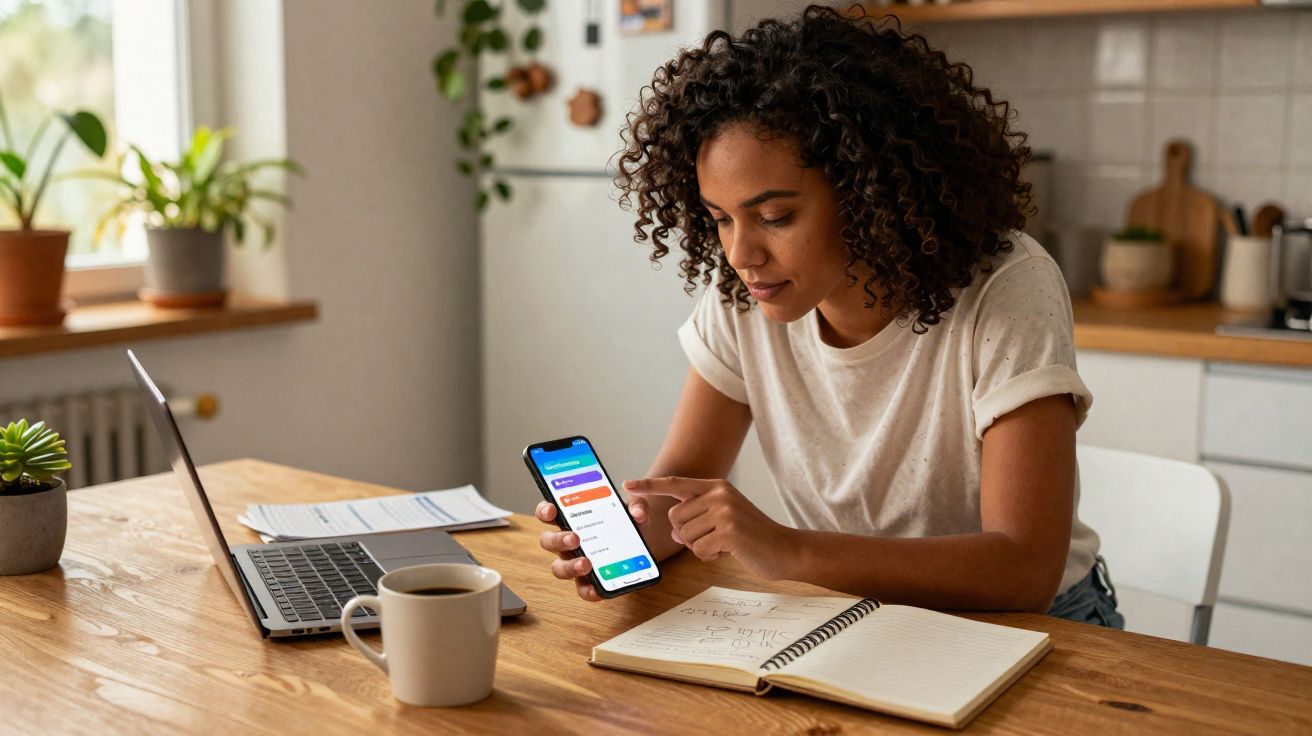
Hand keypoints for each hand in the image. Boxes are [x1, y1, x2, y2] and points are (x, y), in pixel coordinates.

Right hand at [534, 497, 653, 601]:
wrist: (647, 542)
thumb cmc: (628, 521)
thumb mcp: (634, 508)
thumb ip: (637, 505)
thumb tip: (638, 513)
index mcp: (572, 518)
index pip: (549, 512)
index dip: (545, 510)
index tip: (552, 510)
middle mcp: (569, 541)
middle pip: (548, 541)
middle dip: (558, 540)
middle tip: (574, 538)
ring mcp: (576, 561)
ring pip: (559, 567)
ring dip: (569, 566)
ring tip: (586, 564)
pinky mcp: (589, 581)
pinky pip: (582, 589)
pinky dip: (588, 590)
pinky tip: (597, 589)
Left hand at [624, 477, 795, 580]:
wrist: (785, 549)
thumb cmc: (752, 537)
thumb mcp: (725, 519)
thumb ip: (698, 518)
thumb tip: (673, 532)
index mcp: (716, 486)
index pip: (676, 484)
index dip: (650, 485)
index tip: (627, 485)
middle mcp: (719, 494)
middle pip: (675, 517)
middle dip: (687, 535)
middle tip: (713, 539)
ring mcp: (724, 511)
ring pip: (685, 536)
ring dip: (700, 548)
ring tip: (725, 545)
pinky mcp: (728, 531)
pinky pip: (698, 550)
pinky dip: (709, 557)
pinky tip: (729, 552)